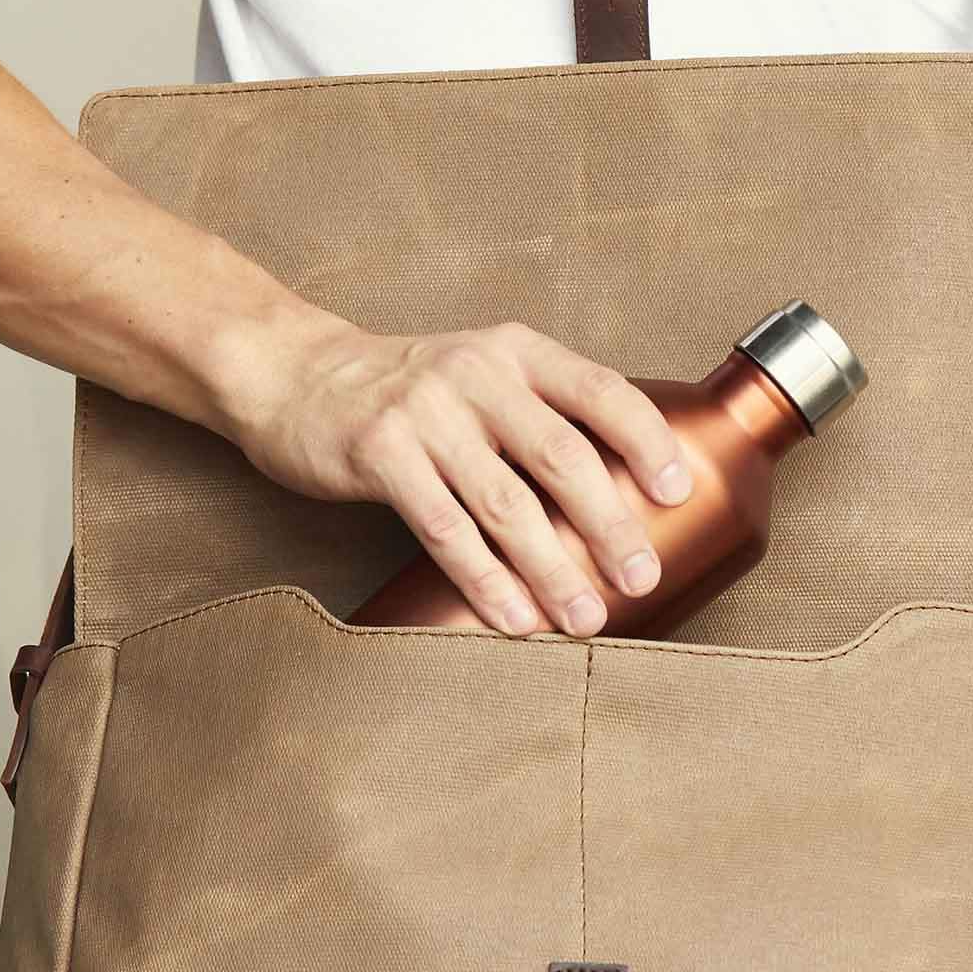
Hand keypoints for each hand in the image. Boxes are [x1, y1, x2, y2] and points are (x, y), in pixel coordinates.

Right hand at [211, 305, 692, 636]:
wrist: (295, 375)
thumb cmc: (406, 394)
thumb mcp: (481, 377)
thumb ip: (540, 418)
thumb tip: (619, 504)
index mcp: (516, 352)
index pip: (600, 390)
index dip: (646, 440)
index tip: (678, 494)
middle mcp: (476, 373)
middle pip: (561, 457)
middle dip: (610, 525)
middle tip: (641, 578)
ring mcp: (425, 412)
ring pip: (506, 504)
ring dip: (553, 568)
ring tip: (587, 618)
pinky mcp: (380, 452)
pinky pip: (445, 530)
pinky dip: (486, 581)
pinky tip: (515, 619)